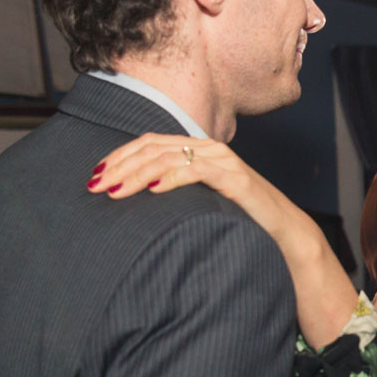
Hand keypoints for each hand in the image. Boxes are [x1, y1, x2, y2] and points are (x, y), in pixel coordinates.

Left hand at [89, 134, 307, 250]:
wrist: (282, 232)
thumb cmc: (237, 220)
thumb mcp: (198, 203)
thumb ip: (173, 192)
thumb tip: (130, 200)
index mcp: (196, 150)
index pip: (148, 143)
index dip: (118, 156)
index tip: (94, 175)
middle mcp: (208, 148)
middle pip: (152, 147)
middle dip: (119, 166)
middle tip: (95, 185)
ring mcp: (222, 161)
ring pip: (169, 156)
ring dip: (136, 174)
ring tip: (115, 191)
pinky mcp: (235, 178)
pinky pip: (197, 170)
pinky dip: (172, 177)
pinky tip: (153, 189)